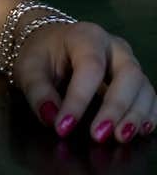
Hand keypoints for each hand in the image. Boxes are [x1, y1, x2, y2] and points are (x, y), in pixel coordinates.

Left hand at [13, 20, 155, 143]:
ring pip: (143, 86)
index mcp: (86, 36)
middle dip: (116, 108)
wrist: (52, 42)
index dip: (79, 99)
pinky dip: (148, 115)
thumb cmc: (41, 54)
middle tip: (99, 136)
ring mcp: (129, 62)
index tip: (64, 127)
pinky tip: (141, 131)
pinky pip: (149, 96)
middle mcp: (114, 47)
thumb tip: (51, 118)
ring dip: (136, 115)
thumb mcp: (29, 68)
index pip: (90, 67)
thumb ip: (38, 92)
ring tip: (121, 138)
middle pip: (128, 74)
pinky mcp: (135, 79)